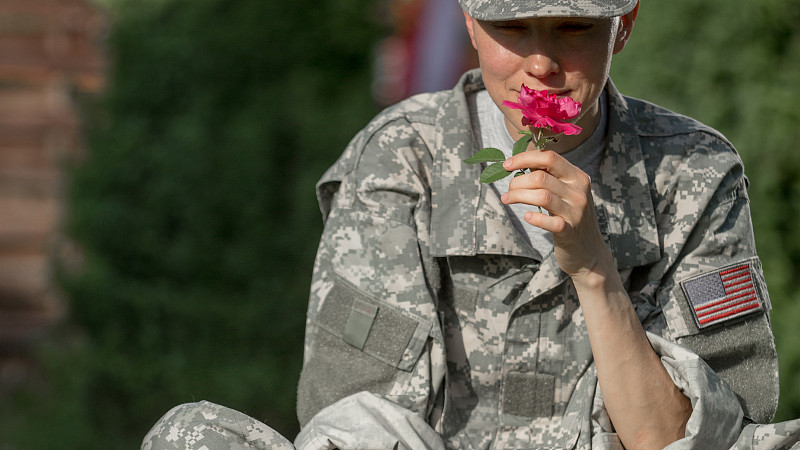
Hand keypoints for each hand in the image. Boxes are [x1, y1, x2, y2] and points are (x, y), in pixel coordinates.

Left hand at [501, 149, 611, 277]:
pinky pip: (548, 221)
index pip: (549, 157)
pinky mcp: (569, 232)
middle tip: (508, 190)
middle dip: (517, 181)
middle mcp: (579, 192)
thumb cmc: (571, 217)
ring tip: (507, 199)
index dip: (524, 159)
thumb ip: (550, 177)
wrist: (589, 252)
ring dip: (518, 196)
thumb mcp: (567, 193)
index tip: (507, 165)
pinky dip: (534, 217)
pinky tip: (526, 216)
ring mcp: (576, 212)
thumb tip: (522, 162)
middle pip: (541, 177)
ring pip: (542, 196)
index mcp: (578, 177)